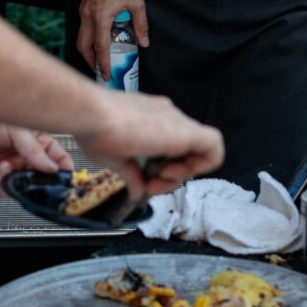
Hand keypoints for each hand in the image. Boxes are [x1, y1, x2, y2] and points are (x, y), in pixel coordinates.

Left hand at [0, 110, 73, 195]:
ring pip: (26, 185)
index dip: (63, 166)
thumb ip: (34, 149)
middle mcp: (24, 156)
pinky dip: (7, 183)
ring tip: (20, 170)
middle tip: (46, 179)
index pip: (56, 157)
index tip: (67, 173)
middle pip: (43, 175)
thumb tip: (51, 167)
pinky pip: (6, 190)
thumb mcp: (16, 128)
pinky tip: (3, 168)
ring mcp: (10, 168)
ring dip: (25, 181)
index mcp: (35, 141)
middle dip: (45, 179)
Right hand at [75, 90, 223, 200]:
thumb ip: (132, 175)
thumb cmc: (95, 129)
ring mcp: (176, 121)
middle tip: (152, 184)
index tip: (148, 179)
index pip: (172, 147)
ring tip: (159, 179)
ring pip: (200, 150)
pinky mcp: (185, 130)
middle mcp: (167, 116)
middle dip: (173, 175)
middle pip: (186, 151)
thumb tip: (137, 192)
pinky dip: (203, 164)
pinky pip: (213, 146)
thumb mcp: (115, 158)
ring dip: (183, 172)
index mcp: (151, 119)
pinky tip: (174, 172)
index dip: (166, 167)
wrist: (92, 114)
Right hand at [77, 0, 148, 78]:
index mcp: (101, 17)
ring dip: (88, 51)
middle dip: (90, 61)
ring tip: (98, 59)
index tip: (106, 74)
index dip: (103, 63)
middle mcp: (88, 17)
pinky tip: (98, 40)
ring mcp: (83, 12)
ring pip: (81, 38)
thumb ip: (140, 24)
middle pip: (83, 46)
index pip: (100, 46)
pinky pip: (83, 29)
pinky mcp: (83, 8)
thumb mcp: (136, 3)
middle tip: (100, 70)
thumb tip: (144, 42)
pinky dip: (88, 39)